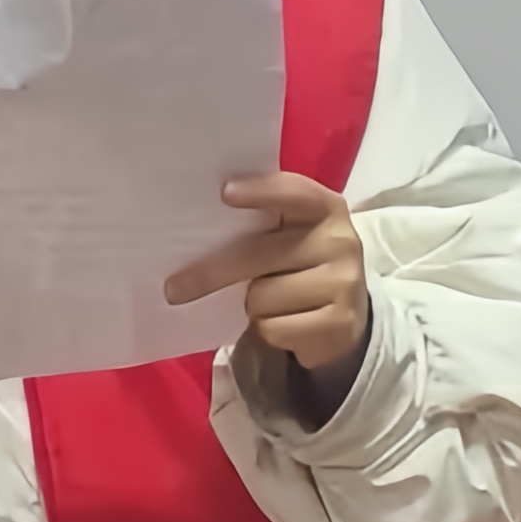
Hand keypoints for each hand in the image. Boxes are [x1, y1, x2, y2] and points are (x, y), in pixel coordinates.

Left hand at [165, 172, 368, 425]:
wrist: (347, 316)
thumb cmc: (302, 266)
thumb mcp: (293, 236)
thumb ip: (264, 226)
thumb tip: (197, 233)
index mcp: (326, 207)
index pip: (294, 192)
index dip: (260, 191)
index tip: (224, 193)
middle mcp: (340, 240)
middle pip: (259, 254)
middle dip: (212, 273)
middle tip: (173, 289)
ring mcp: (343, 283)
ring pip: (261, 297)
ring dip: (252, 305)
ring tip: (270, 303)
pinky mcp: (338, 324)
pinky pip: (273, 328)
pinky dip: (268, 330)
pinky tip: (285, 324)